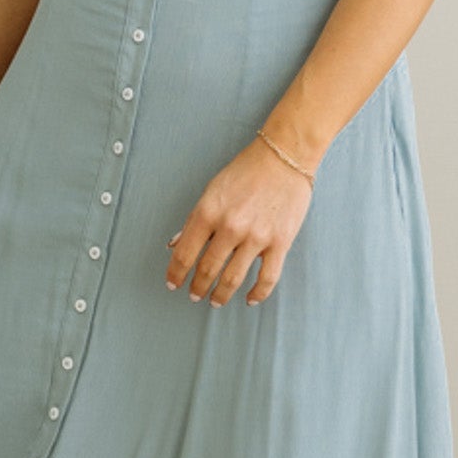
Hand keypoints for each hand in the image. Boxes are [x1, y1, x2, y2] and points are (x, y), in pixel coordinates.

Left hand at [165, 135, 315, 308]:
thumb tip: (176, 244)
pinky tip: (249, 299)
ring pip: (233, 279)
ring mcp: (256, 237)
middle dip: (198, 287)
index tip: (173, 284)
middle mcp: (230, 227)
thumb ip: (195, 220)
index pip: (184, 254)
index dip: (175, 273)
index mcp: (208, 212)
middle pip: (207, 270)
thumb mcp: (212, 191)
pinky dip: (257, 294)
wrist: (284, 157)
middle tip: (195, 295)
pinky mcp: (280, 242)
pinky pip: (267, 278)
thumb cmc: (246, 171)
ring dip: (221, 294)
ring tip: (216, 300)